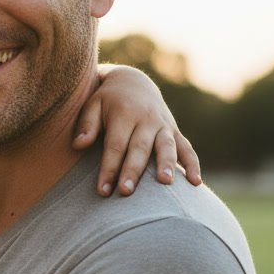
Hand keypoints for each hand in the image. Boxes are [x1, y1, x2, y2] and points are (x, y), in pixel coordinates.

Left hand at [74, 65, 201, 195]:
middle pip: (139, 149)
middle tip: (126, 192)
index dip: (109, 169)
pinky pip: (186, 148)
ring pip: (166, 146)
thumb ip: (87, 125)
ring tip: (165, 183)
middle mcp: (146, 119)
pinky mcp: (174, 131)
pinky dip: (192, 164)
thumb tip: (78, 145)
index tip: (103, 190)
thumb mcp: (92, 105)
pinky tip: (195, 183)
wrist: (132, 81)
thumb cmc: (106, 100)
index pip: (115, 146)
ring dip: (167, 165)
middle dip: (133, 171)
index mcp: (124, 114)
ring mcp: (163, 125)